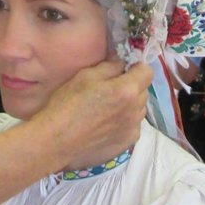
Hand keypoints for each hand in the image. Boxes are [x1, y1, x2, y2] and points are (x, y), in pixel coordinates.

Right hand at [30, 59, 150, 167]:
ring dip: (130, 103)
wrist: (58, 139)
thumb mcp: (86, 75)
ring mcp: (132, 129)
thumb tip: (122, 62)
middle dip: (132, 85)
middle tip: (111, 87)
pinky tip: (107, 122)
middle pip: (144, 90)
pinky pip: (133, 125)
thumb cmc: (68, 103)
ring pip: (139, 108)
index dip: (136, 67)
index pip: (147, 72)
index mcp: (127, 90)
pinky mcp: (127, 143)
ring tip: (109, 106)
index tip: (124, 69)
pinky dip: (126, 120)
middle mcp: (135, 110)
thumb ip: (110, 66)